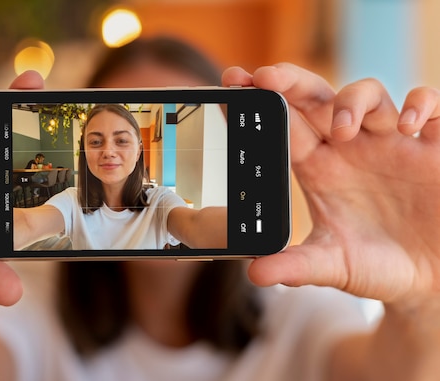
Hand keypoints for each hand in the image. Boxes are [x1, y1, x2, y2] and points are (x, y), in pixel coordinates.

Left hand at [223, 63, 439, 304]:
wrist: (432, 281)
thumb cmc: (378, 268)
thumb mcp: (334, 266)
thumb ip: (296, 267)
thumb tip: (254, 273)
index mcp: (320, 169)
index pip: (284, 125)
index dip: (260, 102)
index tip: (233, 83)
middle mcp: (351, 148)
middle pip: (317, 98)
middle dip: (290, 81)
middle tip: (265, 77)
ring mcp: (392, 144)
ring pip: (368, 94)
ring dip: (351, 101)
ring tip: (342, 130)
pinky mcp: (434, 149)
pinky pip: (432, 106)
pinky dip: (421, 105)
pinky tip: (408, 127)